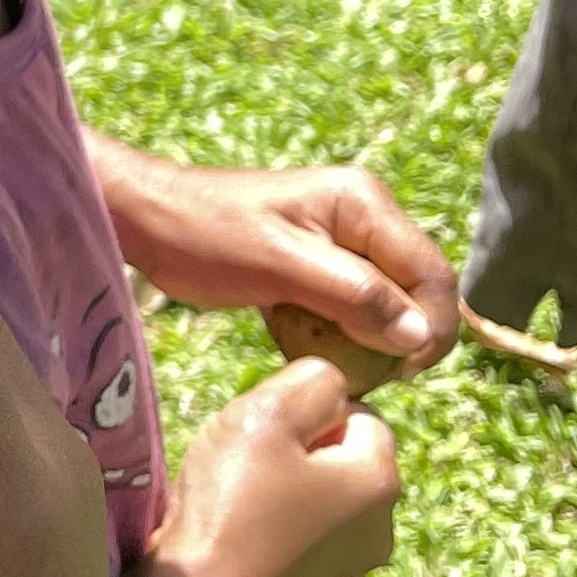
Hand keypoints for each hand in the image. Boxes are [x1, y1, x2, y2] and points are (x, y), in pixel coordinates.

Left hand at [95, 142, 457, 382]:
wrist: (144, 221)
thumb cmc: (203, 235)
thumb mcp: (280, 267)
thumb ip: (354, 295)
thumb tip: (419, 334)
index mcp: (363, 203)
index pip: (432, 274)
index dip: (430, 328)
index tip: (399, 373)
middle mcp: (362, 216)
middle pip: (413, 291)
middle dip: (395, 337)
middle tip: (362, 373)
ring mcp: (340, 240)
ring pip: (382, 306)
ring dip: (361, 338)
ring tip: (321, 353)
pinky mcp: (316, 264)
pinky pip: (347, 308)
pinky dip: (330, 331)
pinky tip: (293, 336)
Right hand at [118, 359, 398, 576]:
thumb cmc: (231, 503)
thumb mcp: (266, 414)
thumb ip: (311, 381)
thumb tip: (331, 386)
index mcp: (381, 479)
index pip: (360, 411)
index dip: (307, 410)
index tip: (264, 431)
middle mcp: (382, 525)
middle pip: (341, 453)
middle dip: (296, 446)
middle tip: (246, 459)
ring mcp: (351, 562)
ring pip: (319, 490)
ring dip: (281, 482)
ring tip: (235, 495)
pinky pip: (300, 528)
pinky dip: (271, 518)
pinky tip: (235, 527)